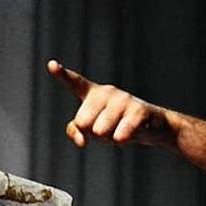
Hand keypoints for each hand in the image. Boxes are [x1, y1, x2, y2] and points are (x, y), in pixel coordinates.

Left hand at [47, 59, 171, 147]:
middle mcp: (107, 92)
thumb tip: (81, 140)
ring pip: (99, 131)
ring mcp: (124, 99)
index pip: (75, 83)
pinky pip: (120, 133)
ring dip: (108, 139)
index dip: (62, 74)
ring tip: (121, 131)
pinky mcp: (138, 110)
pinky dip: (121, 139)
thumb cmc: (118, 125)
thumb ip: (74, 131)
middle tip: (109, 129)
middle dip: (93, 133)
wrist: (154, 127)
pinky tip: (127, 136)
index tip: (51, 65)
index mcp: (94, 93)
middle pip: (82, 122)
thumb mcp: (92, 128)